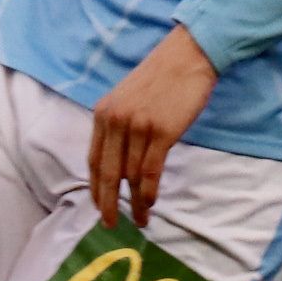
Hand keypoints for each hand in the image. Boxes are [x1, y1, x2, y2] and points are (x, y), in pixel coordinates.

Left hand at [88, 26, 219, 229]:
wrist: (187, 56)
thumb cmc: (162, 78)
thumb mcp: (128, 99)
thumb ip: (119, 126)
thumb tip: (119, 162)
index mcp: (103, 113)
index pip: (93, 159)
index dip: (95, 187)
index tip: (99, 206)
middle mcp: (115, 120)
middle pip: (107, 172)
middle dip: (108, 203)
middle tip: (110, 224)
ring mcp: (137, 126)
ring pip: (131, 175)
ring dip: (135, 202)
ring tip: (141, 219)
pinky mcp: (162, 131)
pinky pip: (150, 170)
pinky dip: (149, 191)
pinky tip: (151, 203)